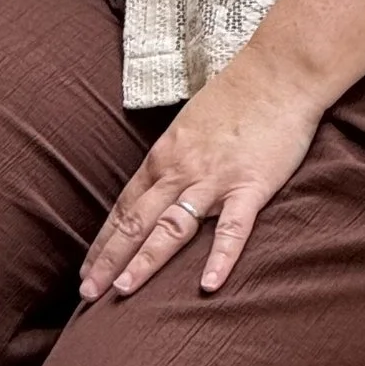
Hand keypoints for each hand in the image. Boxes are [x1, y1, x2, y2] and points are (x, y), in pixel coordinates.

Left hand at [79, 55, 330, 301]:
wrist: (277, 73)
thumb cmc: (235, 98)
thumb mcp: (189, 127)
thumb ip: (174, 160)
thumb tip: (159, 187)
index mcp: (163, 157)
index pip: (125, 207)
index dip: (104, 241)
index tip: (87, 269)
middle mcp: (179, 170)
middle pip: (136, 221)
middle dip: (109, 259)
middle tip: (87, 293)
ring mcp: (214, 180)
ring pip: (171, 227)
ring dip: (145, 261)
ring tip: (123, 292)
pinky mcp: (250, 185)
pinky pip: (232, 228)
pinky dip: (219, 257)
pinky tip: (208, 285)